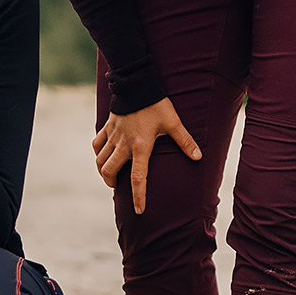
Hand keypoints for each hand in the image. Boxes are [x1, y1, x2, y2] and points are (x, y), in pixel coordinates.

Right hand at [92, 98, 202, 213]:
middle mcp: (123, 144)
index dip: (138, 196)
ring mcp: (113, 135)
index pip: (138, 177)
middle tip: (118, 187)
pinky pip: (97, 144)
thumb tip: (198, 157)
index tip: (138, 210)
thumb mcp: (173, 122)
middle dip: (111, 182)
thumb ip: (185, 141)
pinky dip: (98, 152)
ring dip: (103, 170)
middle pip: (109, 171)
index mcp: (140, 146)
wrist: (136, 83)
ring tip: (110, 175)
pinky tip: (103, 155)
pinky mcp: (107, 126)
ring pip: (99, 159)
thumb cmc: (156, 104)